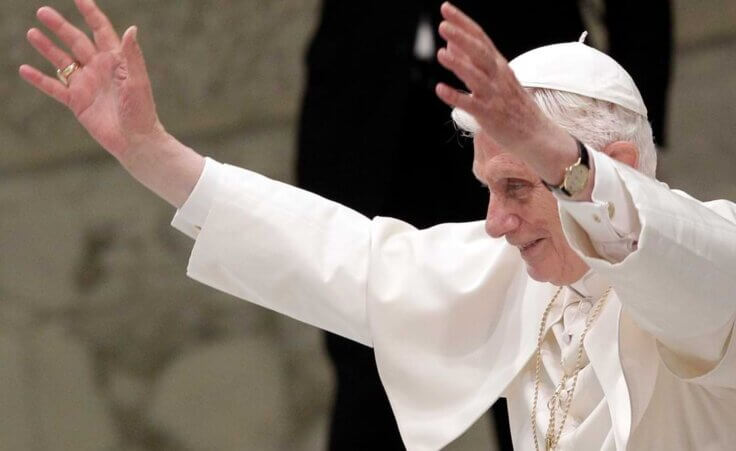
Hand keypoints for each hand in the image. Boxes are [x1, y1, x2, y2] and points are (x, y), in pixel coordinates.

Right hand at [19, 0, 161, 160]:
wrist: (136, 141)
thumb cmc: (142, 111)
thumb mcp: (138, 81)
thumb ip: (132, 56)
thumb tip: (131, 28)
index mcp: (115, 60)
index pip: (100, 30)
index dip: (90, 13)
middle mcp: (99, 69)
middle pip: (76, 41)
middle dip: (60, 27)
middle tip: (42, 11)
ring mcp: (86, 84)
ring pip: (62, 61)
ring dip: (47, 48)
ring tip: (32, 33)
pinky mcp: (77, 102)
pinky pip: (55, 88)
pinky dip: (40, 79)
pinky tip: (24, 69)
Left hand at [434, 2, 575, 175]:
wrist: (536, 134)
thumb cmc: (512, 105)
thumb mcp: (494, 78)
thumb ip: (471, 62)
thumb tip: (449, 45)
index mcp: (498, 65)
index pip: (480, 37)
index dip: (463, 22)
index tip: (446, 8)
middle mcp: (497, 76)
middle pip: (480, 52)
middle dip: (462, 38)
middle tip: (443, 25)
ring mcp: (494, 95)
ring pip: (476, 76)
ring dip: (459, 64)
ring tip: (440, 53)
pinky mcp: (489, 115)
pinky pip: (470, 104)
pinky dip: (455, 96)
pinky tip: (440, 89)